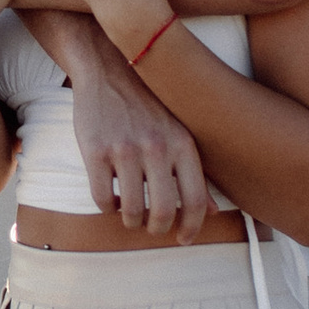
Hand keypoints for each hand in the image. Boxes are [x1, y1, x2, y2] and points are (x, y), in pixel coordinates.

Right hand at [62, 45, 212, 240]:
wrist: (108, 69)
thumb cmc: (147, 103)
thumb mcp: (178, 131)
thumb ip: (195, 171)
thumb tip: (213, 212)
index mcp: (182, 143)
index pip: (197, 199)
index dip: (192, 227)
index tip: (183, 239)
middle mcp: (157, 147)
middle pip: (163, 211)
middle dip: (158, 229)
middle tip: (151, 228)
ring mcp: (125, 149)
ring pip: (130, 210)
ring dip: (130, 221)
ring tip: (128, 214)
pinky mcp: (95, 151)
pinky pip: (102, 198)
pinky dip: (107, 207)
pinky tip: (110, 198)